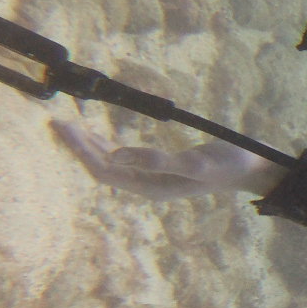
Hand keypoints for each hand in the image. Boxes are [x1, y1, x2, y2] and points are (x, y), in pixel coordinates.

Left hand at [51, 120, 287, 198]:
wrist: (250, 170)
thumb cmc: (226, 165)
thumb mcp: (194, 162)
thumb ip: (156, 161)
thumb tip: (116, 156)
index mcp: (149, 187)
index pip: (103, 170)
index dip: (80, 151)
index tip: (64, 128)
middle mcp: (145, 185)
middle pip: (100, 167)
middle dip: (77, 146)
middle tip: (56, 121)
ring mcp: (150, 177)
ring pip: (108, 162)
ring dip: (87, 145)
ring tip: (67, 124)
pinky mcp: (157, 167)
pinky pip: (121, 157)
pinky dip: (103, 144)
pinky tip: (95, 133)